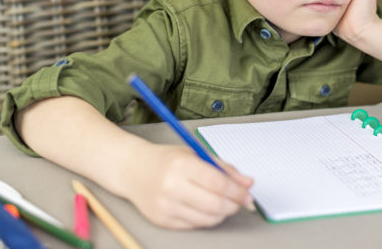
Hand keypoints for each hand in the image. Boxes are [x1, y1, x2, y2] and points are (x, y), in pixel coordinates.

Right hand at [127, 144, 253, 228]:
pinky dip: (206, 219)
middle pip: (215, 204)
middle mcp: (171, 186)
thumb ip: (224, 168)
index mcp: (182, 165)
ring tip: (223, 203)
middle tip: (240, 201)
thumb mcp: (195, 155)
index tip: (247, 194)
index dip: (238, 191)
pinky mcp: (162, 220)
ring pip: (207, 219)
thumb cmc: (166, 160)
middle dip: (234, 205)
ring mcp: (166, 205)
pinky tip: (206, 208)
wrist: (133, 170)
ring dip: (222, 213)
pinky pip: (194, 225)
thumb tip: (248, 183)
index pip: (218, 183)